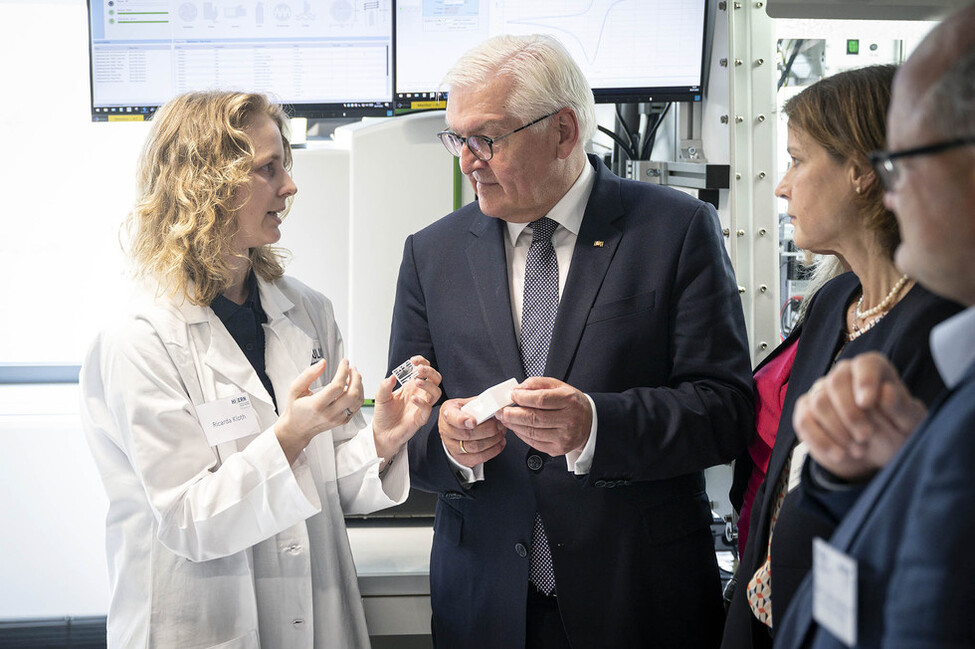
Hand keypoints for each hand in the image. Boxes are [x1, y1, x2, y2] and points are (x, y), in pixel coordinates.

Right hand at [276, 359, 363, 463]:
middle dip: (356, 377)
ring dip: (359, 385)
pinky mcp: (343, 421)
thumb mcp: (295, 389)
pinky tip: (351, 387)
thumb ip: (308, 374)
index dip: (343, 371)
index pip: (337, 386)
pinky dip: (358, 394)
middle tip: (351, 368)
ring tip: (352, 376)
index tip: (344, 362)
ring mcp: (338, 419)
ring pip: (357, 401)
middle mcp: (329, 413)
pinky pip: (356, 407)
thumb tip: (323, 363)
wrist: (297, 429)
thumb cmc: (295, 409)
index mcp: (317, 405)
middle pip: (352, 394)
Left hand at [372, 356, 442, 461]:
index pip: (424, 370)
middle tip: (419, 369)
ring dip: (429, 385)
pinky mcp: (421, 418)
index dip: (422, 362)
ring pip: (437, 392)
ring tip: (417, 381)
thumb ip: (384, 386)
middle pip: (435, 378)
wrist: (382, 433)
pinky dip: (422, 402)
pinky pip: (428, 408)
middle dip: (430, 371)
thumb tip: (392, 376)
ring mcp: (422, 405)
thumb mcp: (380, 397)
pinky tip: (413, 399)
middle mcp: (419, 394)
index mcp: (411, 386)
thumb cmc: (384, 415)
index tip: (413, 361)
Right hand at [439, 398, 506, 467]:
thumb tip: (495, 404)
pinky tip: (499, 443)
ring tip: (501, 433)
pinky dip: (492, 451)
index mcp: (447, 412)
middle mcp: (446, 431)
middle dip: (488, 430)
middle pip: (467, 434)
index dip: (462, 420)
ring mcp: (451, 446)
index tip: (474, 421)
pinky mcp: (460, 458)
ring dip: (492, 440)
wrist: (454, 428)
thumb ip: (478, 403)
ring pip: (474, 447)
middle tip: (499, 424)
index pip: (452, 417)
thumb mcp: (466, 403)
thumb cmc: (462, 413)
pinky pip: (477, 458)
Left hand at [496, 377, 591, 456]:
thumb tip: (518, 389)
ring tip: (506, 419)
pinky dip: (521, 435)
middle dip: (513, 414)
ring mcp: (564, 437)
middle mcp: (568, 420)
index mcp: (569, 400)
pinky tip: (517, 428)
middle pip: (534, 418)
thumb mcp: (559, 386)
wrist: (589, 423)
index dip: (523, 397)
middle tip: (501, 411)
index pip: (541, 399)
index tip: (512, 395)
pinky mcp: (558, 449)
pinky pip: (534, 443)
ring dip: (514, 426)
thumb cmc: (571, 403)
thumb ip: (538, 383)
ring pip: (532, 432)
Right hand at [793, 352, 926, 481]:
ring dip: (838, 430)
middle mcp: (843, 374)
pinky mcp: (806, 410)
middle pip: (836, 382)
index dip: (865, 381)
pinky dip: (821, 441)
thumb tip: (887, 392)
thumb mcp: (909, 422)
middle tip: (866, 436)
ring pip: (819, 402)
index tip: (867, 403)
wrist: (877, 449)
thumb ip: (901, 406)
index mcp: (872, 369)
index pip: (865, 364)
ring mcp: (821, 391)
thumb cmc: (897, 429)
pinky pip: (804, 421)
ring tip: (859, 450)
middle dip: (850, 413)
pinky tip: (839, 454)